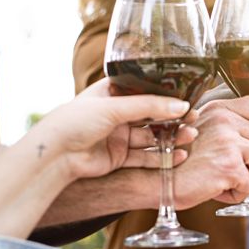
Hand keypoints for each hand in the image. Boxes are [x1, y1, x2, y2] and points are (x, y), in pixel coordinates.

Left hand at [43, 78, 197, 180]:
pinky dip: (162, 157)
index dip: (167, 96)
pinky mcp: (119, 157)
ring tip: (189, 137)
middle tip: (193, 120)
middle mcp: (117, 114)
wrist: (55, 156)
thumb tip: (182, 106)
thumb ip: (150, 106)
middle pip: (152, 116)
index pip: (146, 91)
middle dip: (174, 118)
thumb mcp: (115, 107)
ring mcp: (118, 136)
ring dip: (171, 137)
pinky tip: (178, 155)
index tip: (187, 100)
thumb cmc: (75, 121)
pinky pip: (146, 157)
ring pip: (152, 137)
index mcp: (112, 93)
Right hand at [173, 97, 248, 206]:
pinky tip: (216, 189)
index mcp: (221, 108)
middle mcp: (224, 119)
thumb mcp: (207, 132)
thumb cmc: (180, 161)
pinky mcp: (227, 165)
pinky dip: (236, 194)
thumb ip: (232, 127)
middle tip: (243, 171)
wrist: (152, 179)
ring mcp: (227, 140)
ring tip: (228, 178)